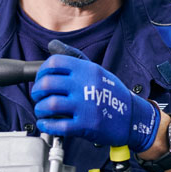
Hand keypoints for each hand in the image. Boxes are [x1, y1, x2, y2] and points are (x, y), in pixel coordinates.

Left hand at [30, 41, 159, 151]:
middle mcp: (86, 85)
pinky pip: (58, 125)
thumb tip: (52, 45)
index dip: (41, 72)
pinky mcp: (86, 125)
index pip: (54, 63)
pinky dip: (47, 125)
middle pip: (47, 84)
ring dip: (40, 109)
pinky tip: (46, 124)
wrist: (133, 116)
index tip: (40, 79)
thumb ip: (74, 58)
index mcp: (87, 70)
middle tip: (38, 97)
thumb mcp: (96, 70)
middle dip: (36, 92)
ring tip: (42, 111)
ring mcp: (86, 106)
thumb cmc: (112, 93)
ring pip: (50, 105)